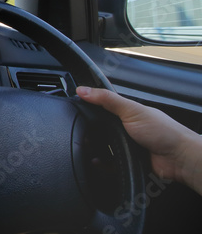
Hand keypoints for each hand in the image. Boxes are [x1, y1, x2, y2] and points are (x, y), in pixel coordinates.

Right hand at [77, 86, 201, 194]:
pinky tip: (97, 161)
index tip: (73, 111)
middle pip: (98, 129)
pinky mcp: (127, 161)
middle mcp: (125, 129)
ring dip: (94, 148)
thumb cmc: (163, 131)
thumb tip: (83, 90)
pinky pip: (109, 163)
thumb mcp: (132, 110)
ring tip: (85, 147)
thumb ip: (107, 99)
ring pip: (102, 147)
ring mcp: (126, 146)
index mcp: (126, 112)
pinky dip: (101, 163)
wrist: (179, 158)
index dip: (87, 109)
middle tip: (79, 132)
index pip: (100, 108)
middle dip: (89, 132)